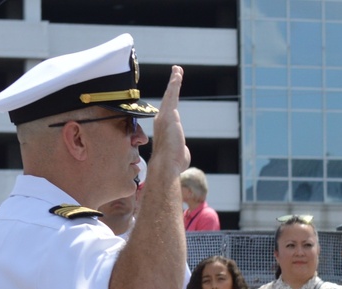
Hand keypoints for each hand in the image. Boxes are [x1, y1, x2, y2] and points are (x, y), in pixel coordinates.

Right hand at [147, 66, 190, 182]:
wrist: (166, 165)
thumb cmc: (173, 164)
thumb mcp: (178, 154)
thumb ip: (179, 149)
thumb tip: (180, 154)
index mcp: (164, 128)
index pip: (168, 110)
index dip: (170, 100)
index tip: (172, 93)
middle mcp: (161, 120)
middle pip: (168, 99)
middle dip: (172, 86)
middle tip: (176, 73)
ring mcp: (164, 116)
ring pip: (170, 94)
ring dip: (174, 81)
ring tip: (178, 70)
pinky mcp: (169, 114)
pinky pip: (172, 94)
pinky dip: (174, 83)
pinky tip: (178, 74)